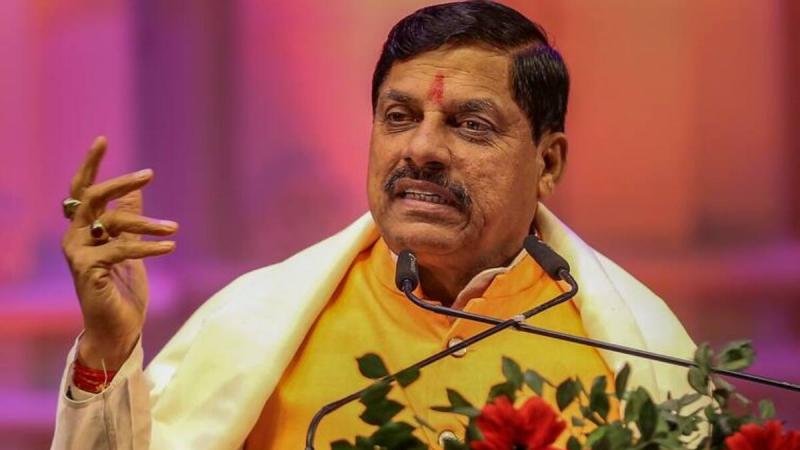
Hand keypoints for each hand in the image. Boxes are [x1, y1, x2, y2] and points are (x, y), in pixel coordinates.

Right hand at [61, 137, 177, 369]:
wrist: (117, 328)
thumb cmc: (122, 289)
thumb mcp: (130, 247)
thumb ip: (129, 220)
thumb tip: (138, 191)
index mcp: (82, 229)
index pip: (82, 190)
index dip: (91, 164)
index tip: (102, 139)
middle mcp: (74, 238)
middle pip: (92, 197)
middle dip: (121, 183)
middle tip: (148, 175)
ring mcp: (78, 254)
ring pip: (112, 222)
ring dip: (148, 222)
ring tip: (174, 227)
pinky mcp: (88, 270)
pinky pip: (122, 249)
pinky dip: (149, 246)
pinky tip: (170, 246)